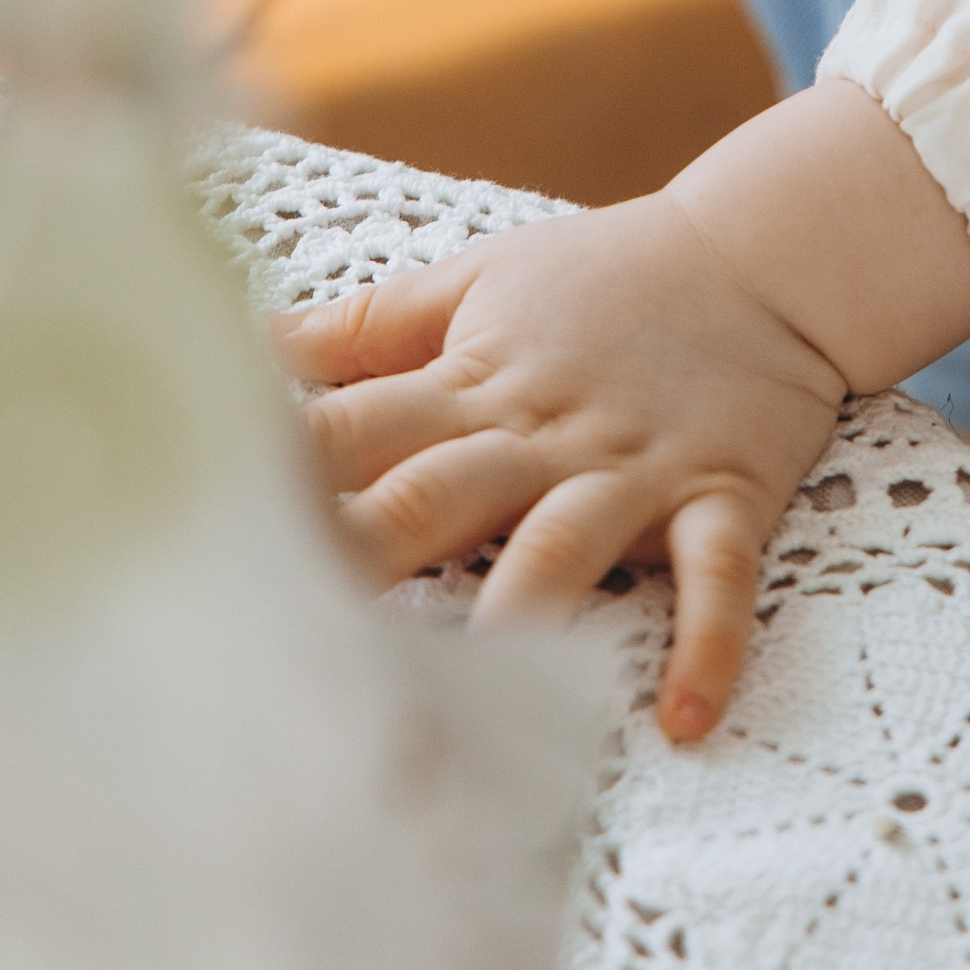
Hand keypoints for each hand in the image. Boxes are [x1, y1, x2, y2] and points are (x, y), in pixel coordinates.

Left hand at [279, 192, 846, 738]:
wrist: (769, 250)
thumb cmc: (611, 274)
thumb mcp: (482, 279)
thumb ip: (370, 326)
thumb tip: (248, 344)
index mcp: (469, 384)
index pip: (353, 429)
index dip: (279, 479)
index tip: (200, 534)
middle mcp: (539, 432)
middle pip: (432, 494)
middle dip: (361, 558)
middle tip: (286, 642)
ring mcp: (633, 467)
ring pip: (567, 540)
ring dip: (524, 603)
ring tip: (481, 683)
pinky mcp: (722, 492)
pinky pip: (717, 575)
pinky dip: (705, 642)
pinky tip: (683, 719)